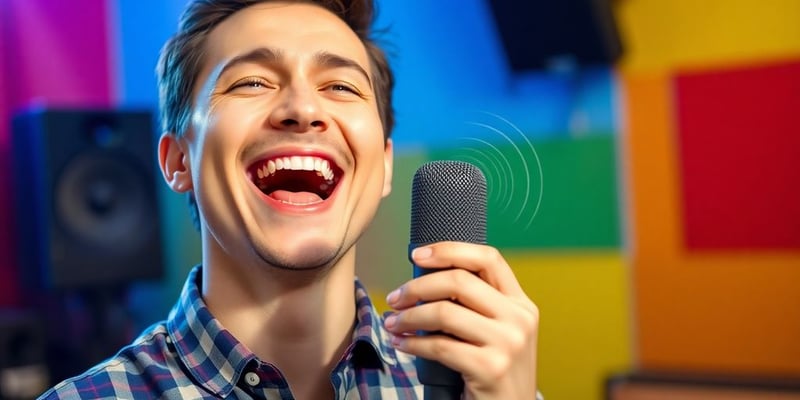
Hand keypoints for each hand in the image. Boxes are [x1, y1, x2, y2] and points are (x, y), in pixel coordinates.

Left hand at [384, 241, 538, 399]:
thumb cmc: (494, 371)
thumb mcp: (498, 332)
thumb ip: (476, 305)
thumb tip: (425, 279)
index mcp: (521, 303)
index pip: (488, 258)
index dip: (449, 250)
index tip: (417, 255)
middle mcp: (519, 319)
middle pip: (459, 280)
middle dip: (417, 286)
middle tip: (395, 298)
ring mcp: (508, 343)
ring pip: (444, 312)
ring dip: (409, 317)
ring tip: (392, 323)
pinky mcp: (491, 368)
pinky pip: (439, 346)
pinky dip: (412, 344)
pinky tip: (401, 344)